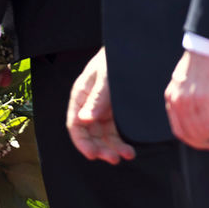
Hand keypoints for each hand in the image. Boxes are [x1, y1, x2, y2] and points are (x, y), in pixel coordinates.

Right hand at [66, 47, 135, 163]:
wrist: (133, 49)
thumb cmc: (115, 59)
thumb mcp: (106, 77)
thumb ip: (97, 98)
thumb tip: (84, 119)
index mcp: (80, 96)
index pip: (75, 124)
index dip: (82, 142)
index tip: (92, 154)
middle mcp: (89, 105)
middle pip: (89, 134)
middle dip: (99, 148)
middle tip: (113, 158)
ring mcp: (102, 110)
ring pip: (103, 136)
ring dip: (112, 148)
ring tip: (126, 155)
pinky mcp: (115, 113)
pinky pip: (115, 132)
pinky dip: (120, 142)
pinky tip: (129, 149)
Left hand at [164, 51, 208, 150]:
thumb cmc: (208, 60)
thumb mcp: (191, 82)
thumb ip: (191, 99)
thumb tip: (204, 119)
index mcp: (171, 97)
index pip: (178, 130)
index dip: (195, 140)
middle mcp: (177, 101)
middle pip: (190, 135)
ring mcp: (189, 101)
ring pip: (204, 132)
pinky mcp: (205, 99)